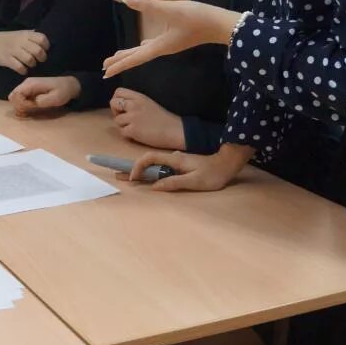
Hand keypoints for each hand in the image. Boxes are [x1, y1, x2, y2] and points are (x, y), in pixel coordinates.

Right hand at [0, 30, 49, 74]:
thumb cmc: (9, 39)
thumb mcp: (21, 34)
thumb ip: (32, 36)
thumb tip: (45, 40)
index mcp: (25, 34)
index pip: (42, 38)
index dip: (46, 46)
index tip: (44, 50)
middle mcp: (20, 42)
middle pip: (38, 51)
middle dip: (42, 57)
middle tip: (39, 60)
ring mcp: (13, 51)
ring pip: (30, 60)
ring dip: (32, 64)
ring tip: (31, 64)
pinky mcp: (7, 60)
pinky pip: (19, 67)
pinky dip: (24, 70)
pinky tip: (23, 70)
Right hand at [7, 76, 79, 115]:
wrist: (69, 85)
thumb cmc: (63, 91)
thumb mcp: (56, 98)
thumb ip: (42, 101)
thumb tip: (32, 103)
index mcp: (31, 84)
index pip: (16, 95)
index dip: (21, 105)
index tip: (32, 108)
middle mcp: (26, 84)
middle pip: (13, 97)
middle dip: (19, 106)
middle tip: (30, 111)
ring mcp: (27, 87)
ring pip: (15, 98)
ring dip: (21, 107)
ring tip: (31, 111)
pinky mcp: (29, 91)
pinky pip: (20, 98)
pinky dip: (23, 105)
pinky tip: (31, 109)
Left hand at [102, 0, 240, 78]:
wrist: (222, 24)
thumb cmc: (198, 18)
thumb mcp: (172, 9)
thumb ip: (148, 5)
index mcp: (160, 46)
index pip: (135, 57)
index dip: (119, 64)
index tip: (106, 73)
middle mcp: (163, 48)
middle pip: (138, 57)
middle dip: (121, 62)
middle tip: (105, 69)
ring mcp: (170, 44)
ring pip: (145, 52)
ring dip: (130, 55)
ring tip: (117, 58)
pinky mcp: (175, 38)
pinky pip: (154, 46)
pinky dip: (143, 48)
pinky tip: (143, 45)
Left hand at [110, 88, 184, 149]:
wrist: (174, 131)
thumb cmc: (163, 119)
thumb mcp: (148, 103)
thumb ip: (135, 102)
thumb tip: (121, 106)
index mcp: (139, 97)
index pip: (118, 91)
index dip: (117, 99)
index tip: (122, 108)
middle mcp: (134, 105)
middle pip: (113, 103)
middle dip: (116, 111)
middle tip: (126, 118)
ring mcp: (133, 117)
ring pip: (116, 120)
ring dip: (123, 125)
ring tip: (135, 127)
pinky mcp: (133, 130)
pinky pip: (122, 132)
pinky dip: (128, 135)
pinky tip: (137, 134)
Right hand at [126, 143, 254, 191]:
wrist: (227, 165)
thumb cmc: (212, 175)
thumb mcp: (194, 181)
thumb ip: (174, 182)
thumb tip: (155, 187)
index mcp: (174, 160)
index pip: (149, 158)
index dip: (138, 167)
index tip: (133, 178)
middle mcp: (173, 158)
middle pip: (148, 161)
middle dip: (133, 168)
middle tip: (118, 175)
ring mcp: (176, 162)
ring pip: (154, 165)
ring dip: (141, 171)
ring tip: (130, 178)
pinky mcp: (180, 166)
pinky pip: (162, 168)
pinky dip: (151, 173)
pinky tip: (148, 179)